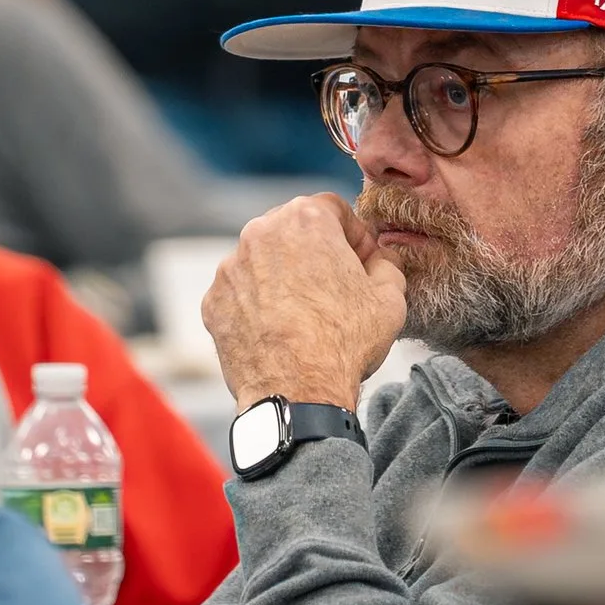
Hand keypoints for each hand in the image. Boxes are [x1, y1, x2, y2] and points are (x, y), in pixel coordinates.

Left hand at [202, 194, 406, 411]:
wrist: (297, 395)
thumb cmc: (345, 343)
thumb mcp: (391, 298)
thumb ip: (388, 263)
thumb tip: (381, 258)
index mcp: (305, 220)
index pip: (333, 208)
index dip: (354, 234)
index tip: (362, 262)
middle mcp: (260, 233)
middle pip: (293, 228)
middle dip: (315, 251)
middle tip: (335, 286)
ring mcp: (230, 268)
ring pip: (263, 259)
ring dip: (284, 275)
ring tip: (306, 313)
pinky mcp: (214, 301)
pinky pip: (241, 291)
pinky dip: (257, 303)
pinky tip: (279, 329)